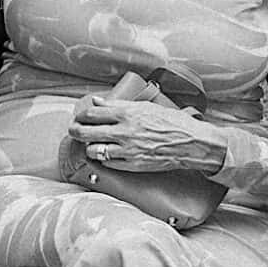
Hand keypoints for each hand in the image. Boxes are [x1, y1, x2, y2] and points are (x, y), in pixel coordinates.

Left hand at [68, 97, 227, 175]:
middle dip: (75, 131)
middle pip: (85, 132)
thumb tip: (96, 101)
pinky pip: (108, 163)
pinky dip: (103, 158)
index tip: (79, 116)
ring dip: (89, 146)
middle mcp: (124, 132)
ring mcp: (127, 150)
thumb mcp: (145, 107)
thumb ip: (118, 105)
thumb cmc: (172, 122)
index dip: (80, 115)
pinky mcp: (133, 165)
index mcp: (127, 114)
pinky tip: (106, 154)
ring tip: (92, 144)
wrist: (192, 143)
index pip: (91, 114)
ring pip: (93, 150)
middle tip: (74, 130)